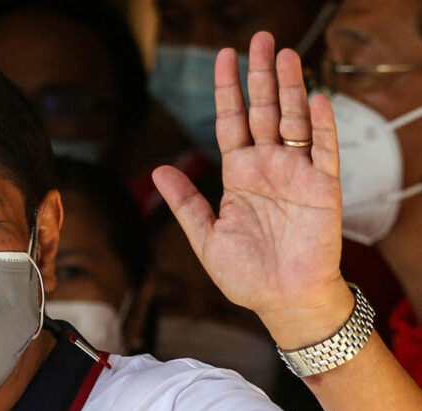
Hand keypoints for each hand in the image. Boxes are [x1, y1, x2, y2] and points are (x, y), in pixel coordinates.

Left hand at [152, 32, 352, 347]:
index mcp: (239, 175)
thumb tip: (158, 170)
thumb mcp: (205, 236)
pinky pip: (324, 151)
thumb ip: (185, 202)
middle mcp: (268, 167)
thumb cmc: (246, 274)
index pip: (232, 121)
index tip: (224, 56)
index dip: (229, 89)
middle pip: (264, 110)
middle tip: (260, 39)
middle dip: (261, 76)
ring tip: (286, 55)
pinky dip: (322, 126)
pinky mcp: (322, 189)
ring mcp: (296, 174)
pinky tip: (316, 99)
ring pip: (295, 121)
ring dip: (291, 88)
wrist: (282, 301)